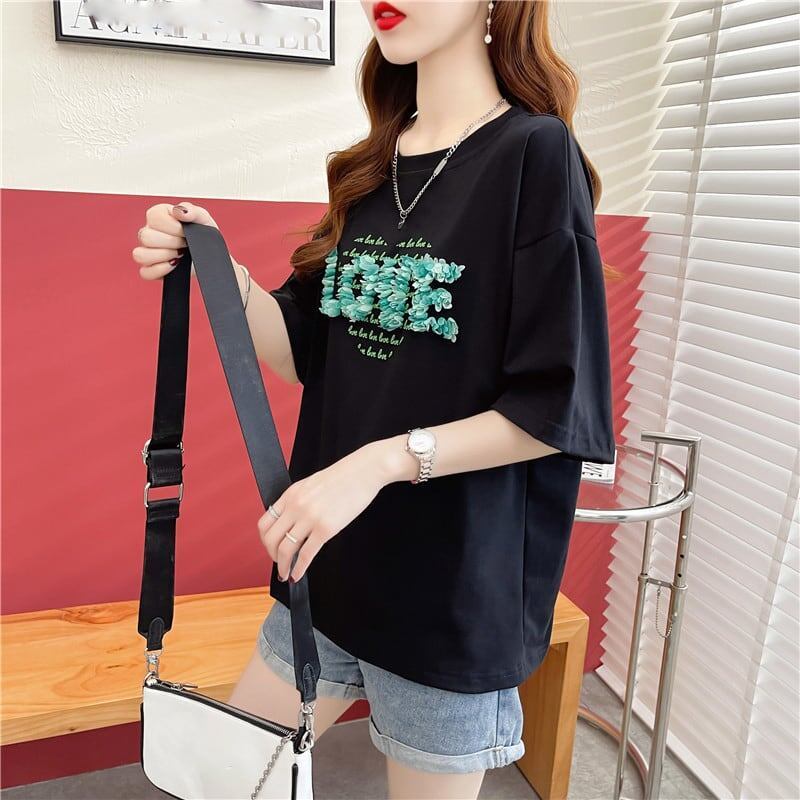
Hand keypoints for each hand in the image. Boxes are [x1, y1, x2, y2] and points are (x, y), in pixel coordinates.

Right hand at [132, 201, 219, 280]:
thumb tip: (180, 211)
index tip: (186, 232)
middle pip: (145, 237)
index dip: (173, 227)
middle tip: (185, 244)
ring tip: (180, 254)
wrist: (210, 254)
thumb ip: (191, 210)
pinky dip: (161, 270)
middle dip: (171, 242)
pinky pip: (145, 273)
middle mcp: (149, 232)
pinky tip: (175, 265)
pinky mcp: (152, 269)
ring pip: (140, 255)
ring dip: (164, 256)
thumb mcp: (202, 218)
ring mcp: (148, 252)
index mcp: (158, 216)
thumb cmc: (202, 233)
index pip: (153, 217)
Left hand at [257, 441, 402, 581]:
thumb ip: (298, 502)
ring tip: (286, 573)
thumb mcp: (311, 484)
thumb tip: (291, 523)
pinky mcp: (326, 529)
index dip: (265, 540)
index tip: (271, 547)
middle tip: (278, 563)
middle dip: (272, 555)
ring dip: (283, 566)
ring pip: (285, 549)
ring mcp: (310, 518)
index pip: (265, 523)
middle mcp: (296, 506)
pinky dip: (299, 568)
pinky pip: (306, 554)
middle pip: (270, 539)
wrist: (364, 471)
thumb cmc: (343, 477)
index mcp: (290, 494)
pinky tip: (298, 574)